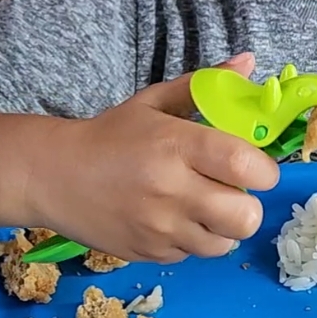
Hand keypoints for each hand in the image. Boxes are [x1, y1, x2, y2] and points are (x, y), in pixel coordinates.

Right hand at [31, 53, 279, 262]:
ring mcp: (160, 228)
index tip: (255, 167)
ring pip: (225, 244)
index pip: (246, 166)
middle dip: (248, 204)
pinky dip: (193, 239)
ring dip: (223, 226)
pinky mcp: (150, 254)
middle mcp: (171, 190)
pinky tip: (174, 219)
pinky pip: (195, 255)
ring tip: (203, 206)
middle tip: (230, 191)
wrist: (53, 175)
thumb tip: (250, 62)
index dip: (263, 170)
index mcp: (176, 145)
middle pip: (246, 217)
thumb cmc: (111, 136)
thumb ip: (206, 86)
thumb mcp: (154, 102)